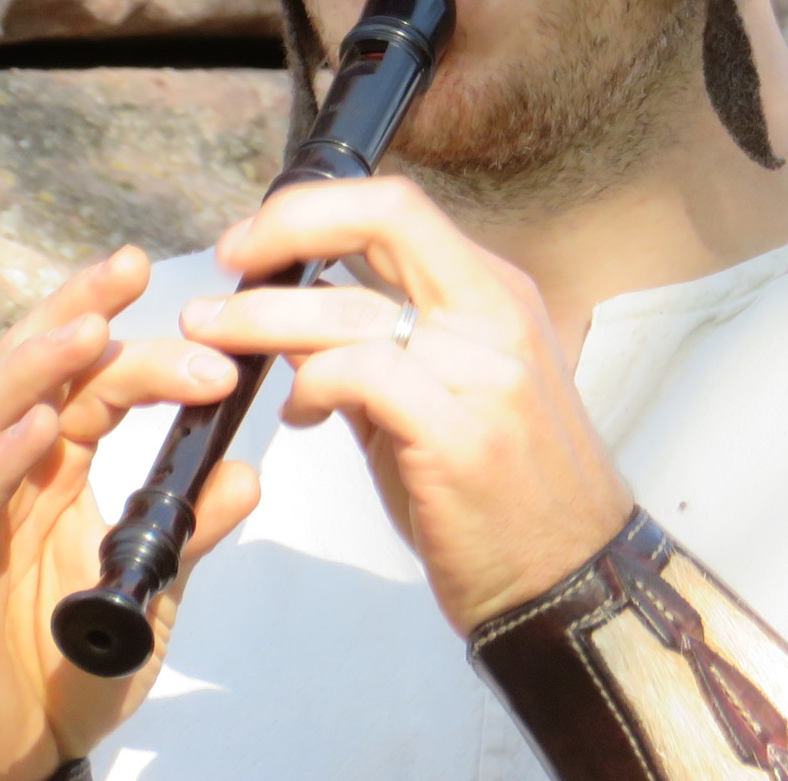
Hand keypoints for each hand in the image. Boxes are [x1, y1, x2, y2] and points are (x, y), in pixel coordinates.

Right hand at [0, 249, 259, 780]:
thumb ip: (192, 532)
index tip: (179, 292)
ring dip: (33, 373)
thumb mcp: (151, 593)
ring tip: (88, 332)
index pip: (78, 383)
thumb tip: (247, 473)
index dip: (119, 331)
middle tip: (129, 270)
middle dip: (72, 317)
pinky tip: (36, 432)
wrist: (13, 765)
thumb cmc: (64, 673)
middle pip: (23, 378)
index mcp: (43, 476)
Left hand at [180, 178, 633, 632]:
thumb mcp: (443, 400)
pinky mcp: (464, 436)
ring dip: (265, 320)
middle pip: (386, 220)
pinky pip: (365, 376)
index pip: (398, 208)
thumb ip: (375, 354)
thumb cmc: (502, 494)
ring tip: (216, 343)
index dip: (313, 210)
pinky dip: (313, 385)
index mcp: (494, 295)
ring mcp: (488, 373)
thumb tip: (293, 322)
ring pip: (355, 309)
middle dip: (289, 227)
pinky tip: (300, 415)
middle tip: (226, 265)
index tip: (254, 242)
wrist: (571, 579)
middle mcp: (498, 315)